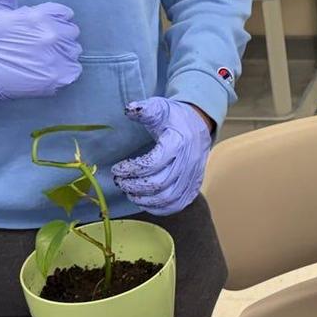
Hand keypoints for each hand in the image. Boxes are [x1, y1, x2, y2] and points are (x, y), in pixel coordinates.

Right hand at [0, 0, 80, 101]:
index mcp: (42, 16)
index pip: (65, 14)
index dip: (53, 21)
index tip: (39, 29)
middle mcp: (53, 35)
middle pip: (71, 32)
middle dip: (58, 36)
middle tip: (39, 45)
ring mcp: (58, 57)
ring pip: (73, 51)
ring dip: (62, 54)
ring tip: (41, 59)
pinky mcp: (60, 76)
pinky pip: (74, 70)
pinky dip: (64, 71)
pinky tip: (46, 70)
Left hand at [110, 97, 212, 215]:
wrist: (200, 124)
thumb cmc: (175, 117)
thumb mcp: (160, 108)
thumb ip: (145, 109)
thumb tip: (129, 110)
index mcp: (178, 142)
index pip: (152, 163)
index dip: (132, 169)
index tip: (117, 168)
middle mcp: (188, 162)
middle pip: (159, 184)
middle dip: (134, 186)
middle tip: (120, 182)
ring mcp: (192, 176)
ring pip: (167, 198)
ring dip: (144, 199)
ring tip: (129, 192)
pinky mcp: (193, 186)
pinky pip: (177, 204)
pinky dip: (159, 208)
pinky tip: (145, 202)